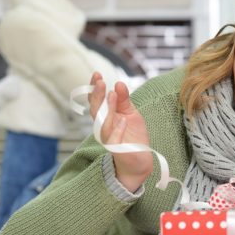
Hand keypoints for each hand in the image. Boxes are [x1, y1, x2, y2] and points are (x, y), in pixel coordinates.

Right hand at [88, 72, 152, 192]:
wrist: (139, 159)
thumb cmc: (133, 136)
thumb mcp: (130, 113)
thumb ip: (124, 100)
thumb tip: (119, 83)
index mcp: (105, 116)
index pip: (96, 101)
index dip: (95, 88)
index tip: (97, 75)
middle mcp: (103, 127)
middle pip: (95, 110)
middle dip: (97, 96)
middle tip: (101, 82)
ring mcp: (109, 138)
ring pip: (102, 123)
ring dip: (107, 109)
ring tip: (112, 95)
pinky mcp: (117, 150)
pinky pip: (113, 140)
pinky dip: (118, 130)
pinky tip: (123, 119)